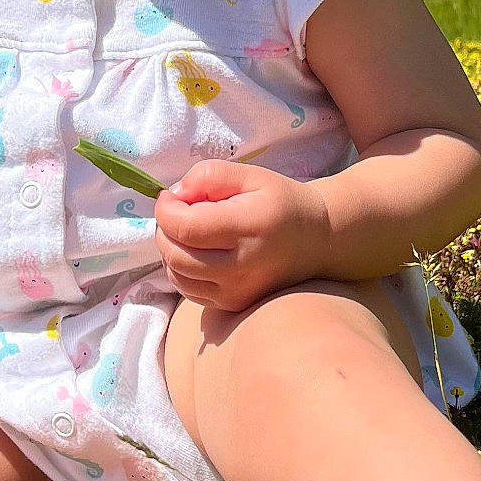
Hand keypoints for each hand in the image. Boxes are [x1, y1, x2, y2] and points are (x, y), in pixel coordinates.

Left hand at [154, 161, 329, 313]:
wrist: (316, 241)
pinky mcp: (233, 305)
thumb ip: (209, 176)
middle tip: (177, 211)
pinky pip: (188, 290)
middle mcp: (242, 267)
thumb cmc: (281, 202)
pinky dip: (181, 269)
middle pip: (175, 254)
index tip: (171, 196)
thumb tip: (175, 195)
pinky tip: (197, 252)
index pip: (185, 227)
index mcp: (248, 228)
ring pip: (177, 275)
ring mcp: (237, 292)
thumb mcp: (250, 175)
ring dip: (170, 250)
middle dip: (164, 229)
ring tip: (188, 231)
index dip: (166, 209)